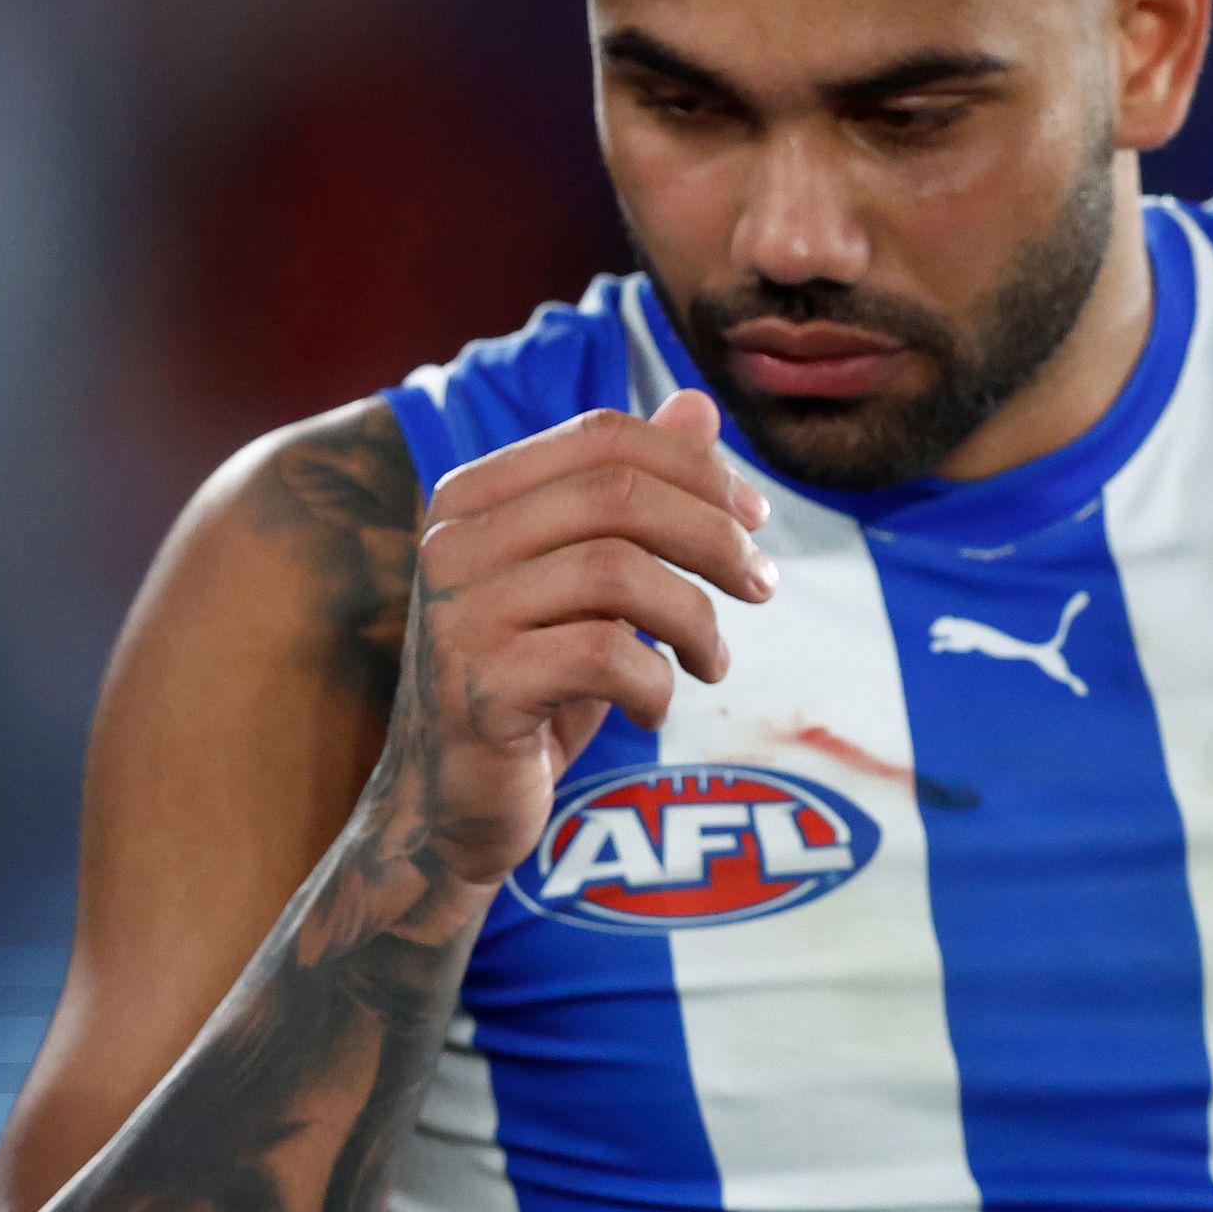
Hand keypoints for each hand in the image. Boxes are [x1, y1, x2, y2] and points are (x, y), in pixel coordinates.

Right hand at [382, 394, 774, 894]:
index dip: (697, 468)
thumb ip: (635, 496)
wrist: (450, 807)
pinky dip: (656, 682)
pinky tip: (654, 704)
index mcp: (472, 497)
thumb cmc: (532, 684)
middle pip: (619, 494)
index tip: (756, 519)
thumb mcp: (587, 584)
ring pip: (618, 573)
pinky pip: (604, 656)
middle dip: (715, 537)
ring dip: (695, 618)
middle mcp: (451, 542)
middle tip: (761, 587)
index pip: (602, 438)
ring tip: (712, 662)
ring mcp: (458, 615)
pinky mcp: (479, 690)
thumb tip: (700, 404)